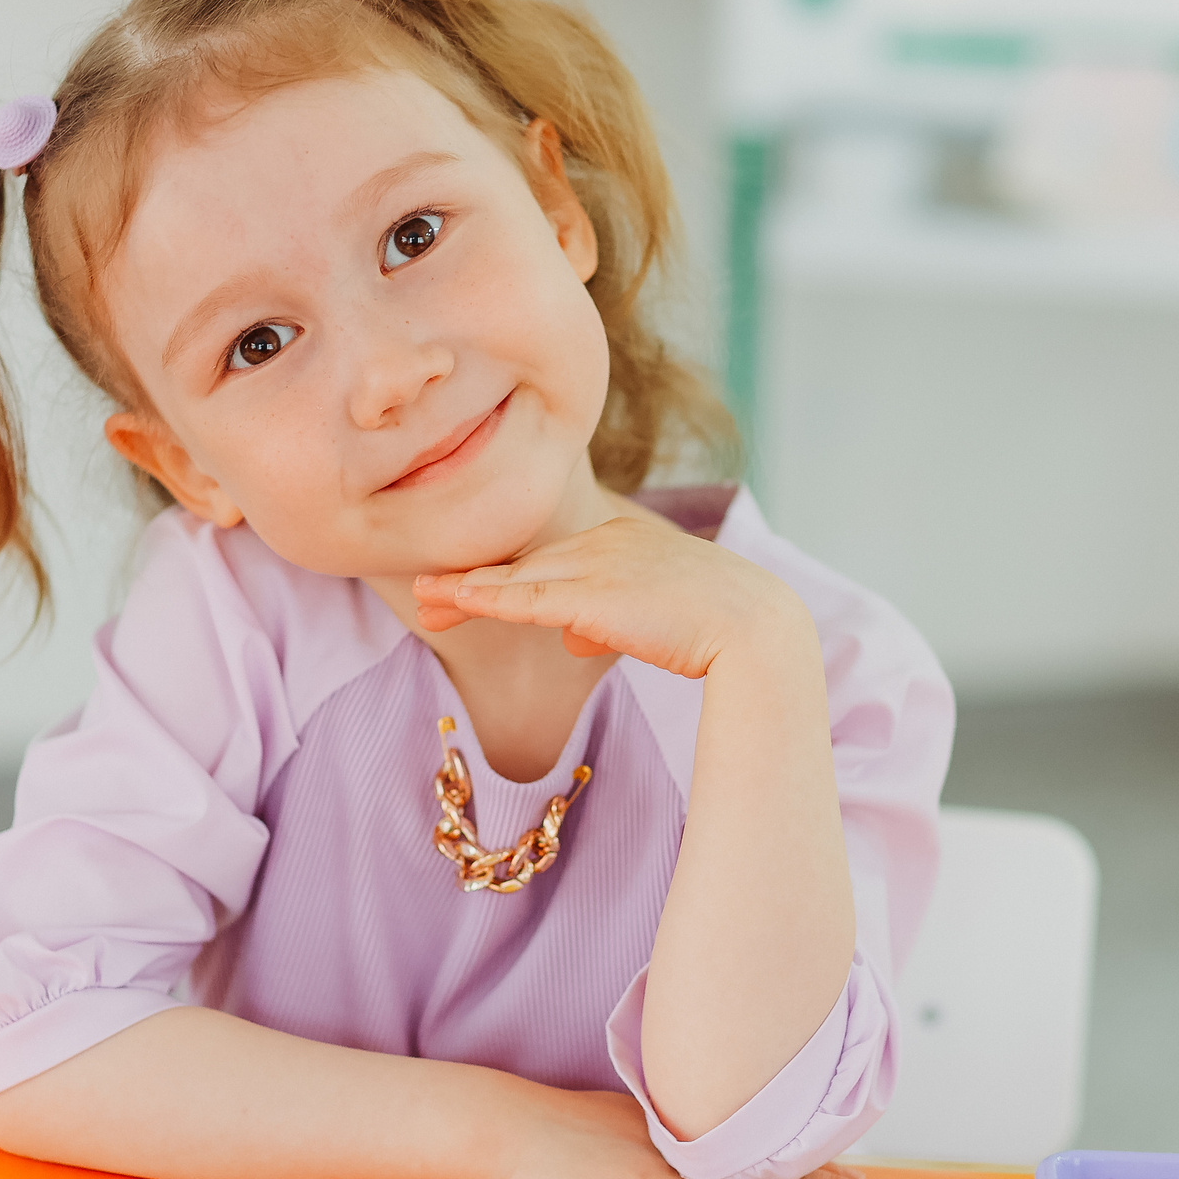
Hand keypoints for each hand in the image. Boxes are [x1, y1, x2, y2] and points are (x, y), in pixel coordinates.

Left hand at [414, 516, 805, 674]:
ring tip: (422, 602)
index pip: (550, 561)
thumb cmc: (720, 627)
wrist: (756, 626)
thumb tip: (575, 638)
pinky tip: (454, 601)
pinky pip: (525, 598)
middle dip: (469, 584)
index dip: (503, 579)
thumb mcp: (658, 616)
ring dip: (463, 592)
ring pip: (515, 579)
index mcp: (623, 540)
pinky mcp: (593, 594)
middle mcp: (604, 542)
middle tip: (423, 595)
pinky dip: (485, 599)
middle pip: (523, 565)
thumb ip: (610, 621)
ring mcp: (597, 565)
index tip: (465, 592)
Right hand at [493, 1087, 884, 1178]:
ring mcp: (669, 1176)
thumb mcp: (623, 1128)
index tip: (851, 1170)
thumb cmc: (556, 1133)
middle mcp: (689, 1152)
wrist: (509, 1128)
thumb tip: (692, 1148)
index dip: (809, 1162)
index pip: (760, 1151)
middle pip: (771, 1172)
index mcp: (687, 1135)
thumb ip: (663, 1138)